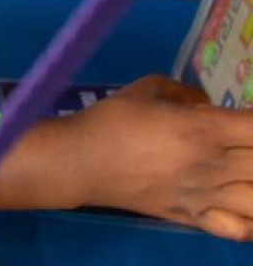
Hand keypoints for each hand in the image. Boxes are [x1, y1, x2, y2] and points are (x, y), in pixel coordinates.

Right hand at [72, 75, 252, 239]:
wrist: (82, 161)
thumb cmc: (112, 118)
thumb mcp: (145, 88)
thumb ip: (183, 92)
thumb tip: (205, 103)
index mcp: (202, 129)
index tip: (248, 118)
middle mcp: (213, 165)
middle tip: (240, 141)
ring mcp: (206, 197)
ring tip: (241, 171)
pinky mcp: (194, 218)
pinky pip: (241, 231)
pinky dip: (251, 220)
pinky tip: (240, 202)